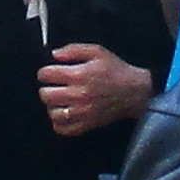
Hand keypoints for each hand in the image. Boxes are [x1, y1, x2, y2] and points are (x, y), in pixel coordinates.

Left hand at [38, 44, 154, 136]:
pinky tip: (64, 114)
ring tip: (59, 101)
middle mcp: (78, 95)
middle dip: (46, 89)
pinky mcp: (87, 124)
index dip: (44, 73)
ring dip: (52, 106)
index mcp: (78, 75)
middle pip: (45, 95)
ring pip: (52, 113)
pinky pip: (63, 129)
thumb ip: (73, 50)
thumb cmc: (115, 70)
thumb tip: (54, 54)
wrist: (134, 91)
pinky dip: (59, 123)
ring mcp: (82, 112)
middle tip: (53, 87)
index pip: (46, 75)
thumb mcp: (97, 51)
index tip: (48, 73)